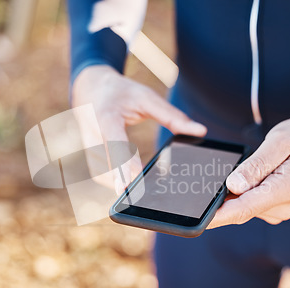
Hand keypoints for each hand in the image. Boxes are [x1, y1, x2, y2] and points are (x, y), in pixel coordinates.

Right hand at [72, 65, 206, 191]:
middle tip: (143, 196)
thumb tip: (201, 131)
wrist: (89, 88)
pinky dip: (118, 182)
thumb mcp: (147, 97)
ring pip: (106, 176)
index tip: (135, 179)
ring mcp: (89, 149)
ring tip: (139, 192)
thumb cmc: (120, 93)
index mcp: (106, 117)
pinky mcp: (91, 159)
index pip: (116, 144)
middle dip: (125, 181)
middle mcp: (93, 135)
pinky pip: (104, 177)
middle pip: (110, 166)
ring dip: (122, 183)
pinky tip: (131, 184)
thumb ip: (172, 116)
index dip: (125, 163)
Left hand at [208, 117, 289, 226]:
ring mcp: (280, 209)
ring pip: (245, 205)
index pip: (244, 209)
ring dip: (233, 194)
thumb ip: (256, 165)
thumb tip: (233, 185)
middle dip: (220, 201)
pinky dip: (242, 194)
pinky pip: (252, 203)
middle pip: (241, 208)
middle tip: (202, 188)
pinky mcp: (277, 206)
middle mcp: (282, 206)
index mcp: (284, 190)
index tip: (199, 219)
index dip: (218, 215)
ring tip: (236, 171)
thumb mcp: (280, 142)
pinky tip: (244, 179)